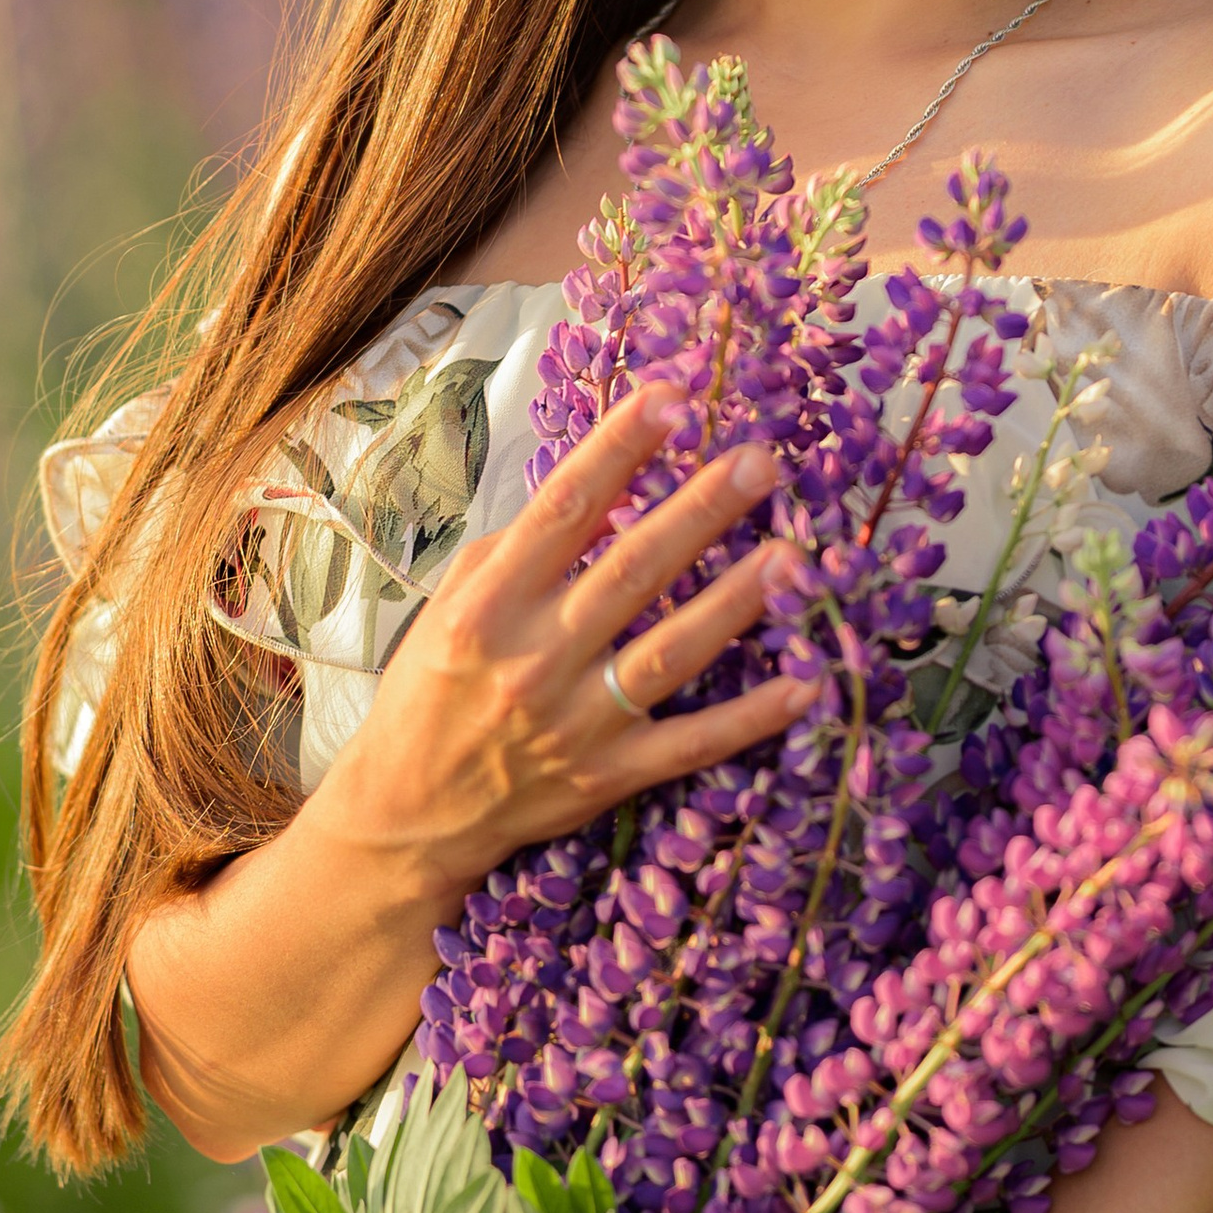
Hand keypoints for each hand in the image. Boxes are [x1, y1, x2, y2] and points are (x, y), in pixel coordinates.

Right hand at [309, 387, 818, 906]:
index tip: (669, 399)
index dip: (618, 450)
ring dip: (736, 603)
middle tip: (758, 460)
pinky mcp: (608, 776)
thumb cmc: (433, 689)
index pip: (563, 509)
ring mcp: (575, 722)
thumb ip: (522, 549)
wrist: (407, 812)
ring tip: (795, 555)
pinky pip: (690, 744)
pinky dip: (750, 718)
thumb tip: (603, 494)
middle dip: (698, 511)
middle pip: (630, 571)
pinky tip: (805, 683)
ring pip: (669, 654)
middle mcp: (533, 658)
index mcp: (490, 604)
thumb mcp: (455, 604)